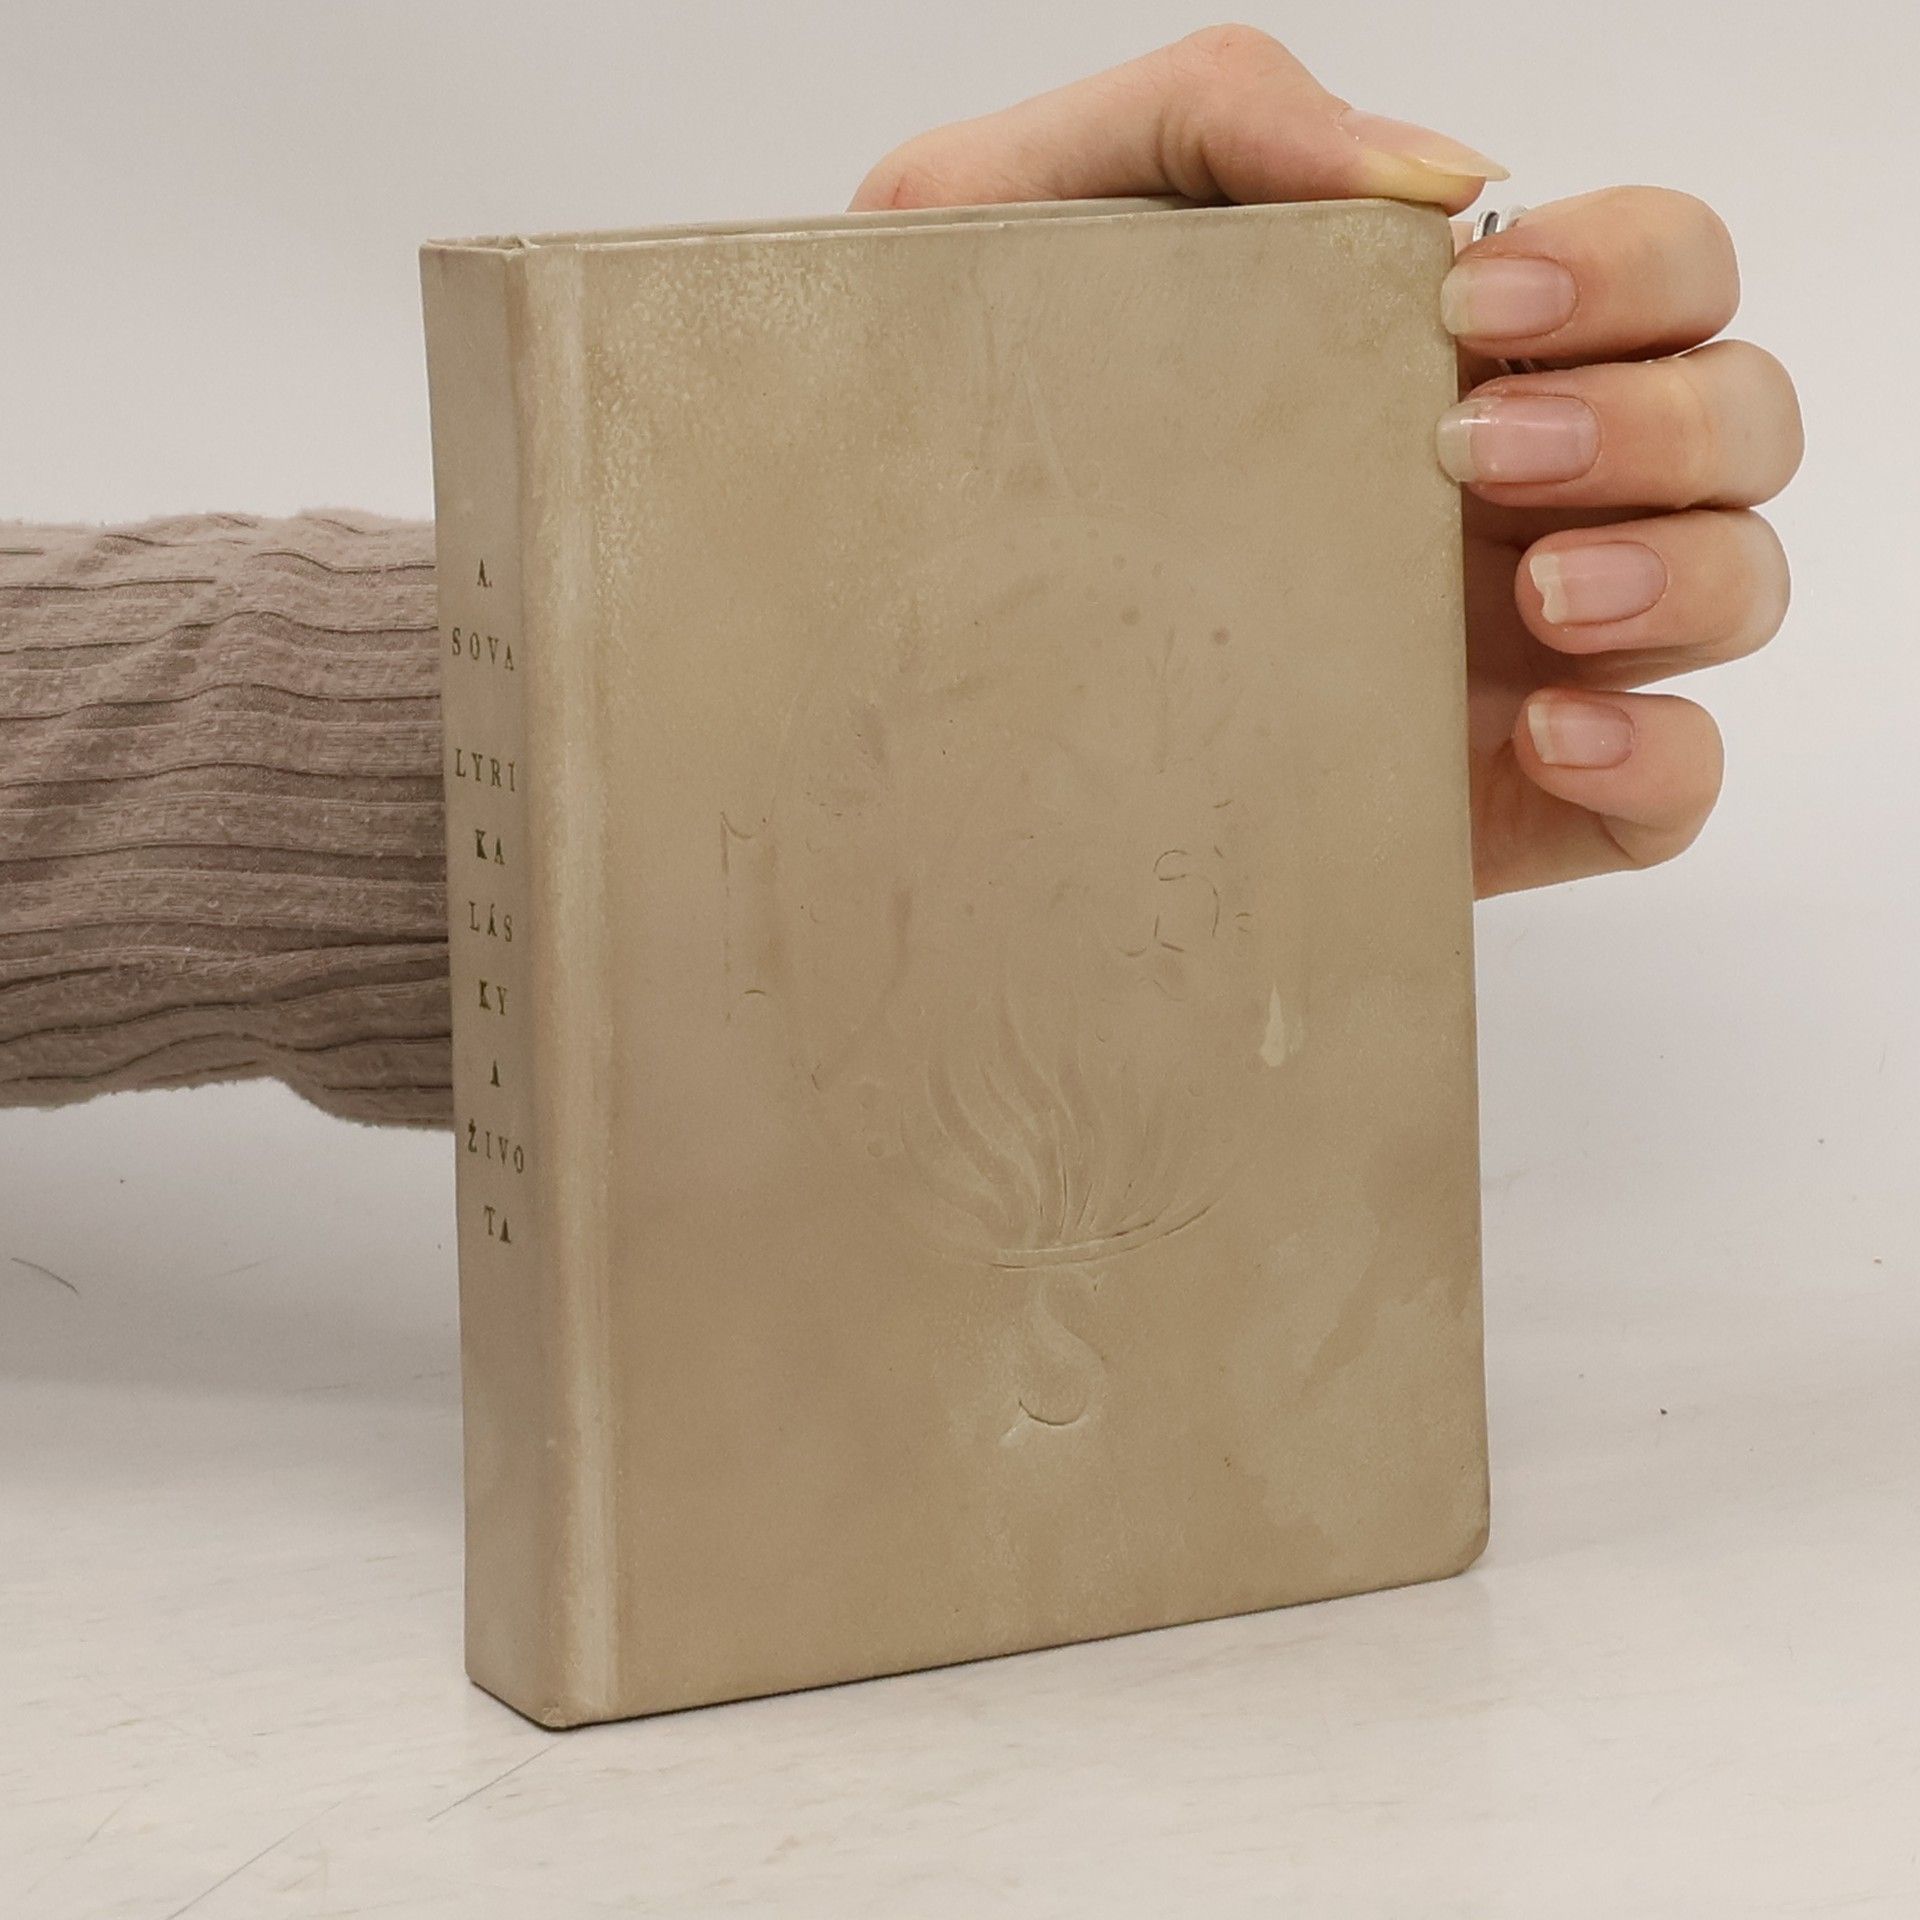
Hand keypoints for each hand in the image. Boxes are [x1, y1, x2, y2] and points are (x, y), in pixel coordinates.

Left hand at [852, 26, 1801, 896]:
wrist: (872, 635)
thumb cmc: (952, 413)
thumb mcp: (1026, 210)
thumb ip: (1216, 117)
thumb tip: (1437, 174)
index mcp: (1440, 352)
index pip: (1654, 271)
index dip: (1627, 265)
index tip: (1468, 301)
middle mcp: (1508, 490)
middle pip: (1733, 419)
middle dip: (1658, 420)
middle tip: (1467, 451)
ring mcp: (1511, 651)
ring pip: (1733, 587)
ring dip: (1685, 573)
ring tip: (1533, 595)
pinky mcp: (1481, 800)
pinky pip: (1664, 789)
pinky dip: (1661, 756)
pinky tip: (1555, 735)